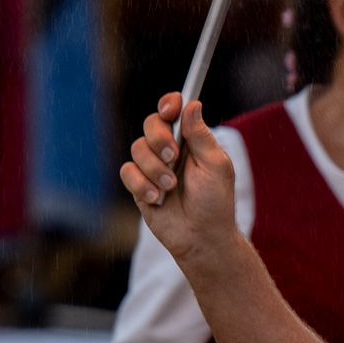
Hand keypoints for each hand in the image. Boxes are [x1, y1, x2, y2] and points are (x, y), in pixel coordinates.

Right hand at [121, 93, 237, 265]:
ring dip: (154, 169)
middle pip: (151, 123)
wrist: (201, 238)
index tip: (170, 109)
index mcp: (191, 140)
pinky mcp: (139, 186)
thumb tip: (192, 104)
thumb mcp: (215, 166)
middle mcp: (170, 149)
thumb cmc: (215, 202)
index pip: (175, 111)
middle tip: (173, 157)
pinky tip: (158, 199)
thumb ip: (201, 136)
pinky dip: (141, 185)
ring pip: (137, 148)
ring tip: (170, 188)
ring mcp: (153, 167)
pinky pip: (127, 172)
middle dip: (159, 139)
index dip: (169, 104)